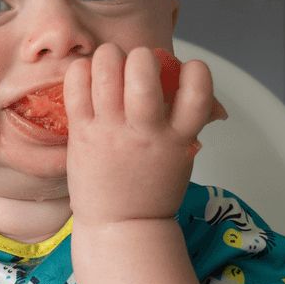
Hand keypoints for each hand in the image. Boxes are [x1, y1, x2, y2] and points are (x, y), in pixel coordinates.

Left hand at [63, 43, 224, 226]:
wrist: (121, 227)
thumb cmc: (152, 189)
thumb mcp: (182, 156)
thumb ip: (190, 123)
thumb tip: (208, 98)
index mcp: (179, 136)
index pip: (198, 86)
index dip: (194, 69)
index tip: (183, 74)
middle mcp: (145, 130)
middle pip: (143, 68)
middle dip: (141, 56)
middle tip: (135, 69)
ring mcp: (111, 131)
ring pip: (106, 68)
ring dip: (109, 57)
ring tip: (109, 69)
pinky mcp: (82, 134)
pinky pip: (76, 86)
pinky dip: (81, 71)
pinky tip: (87, 78)